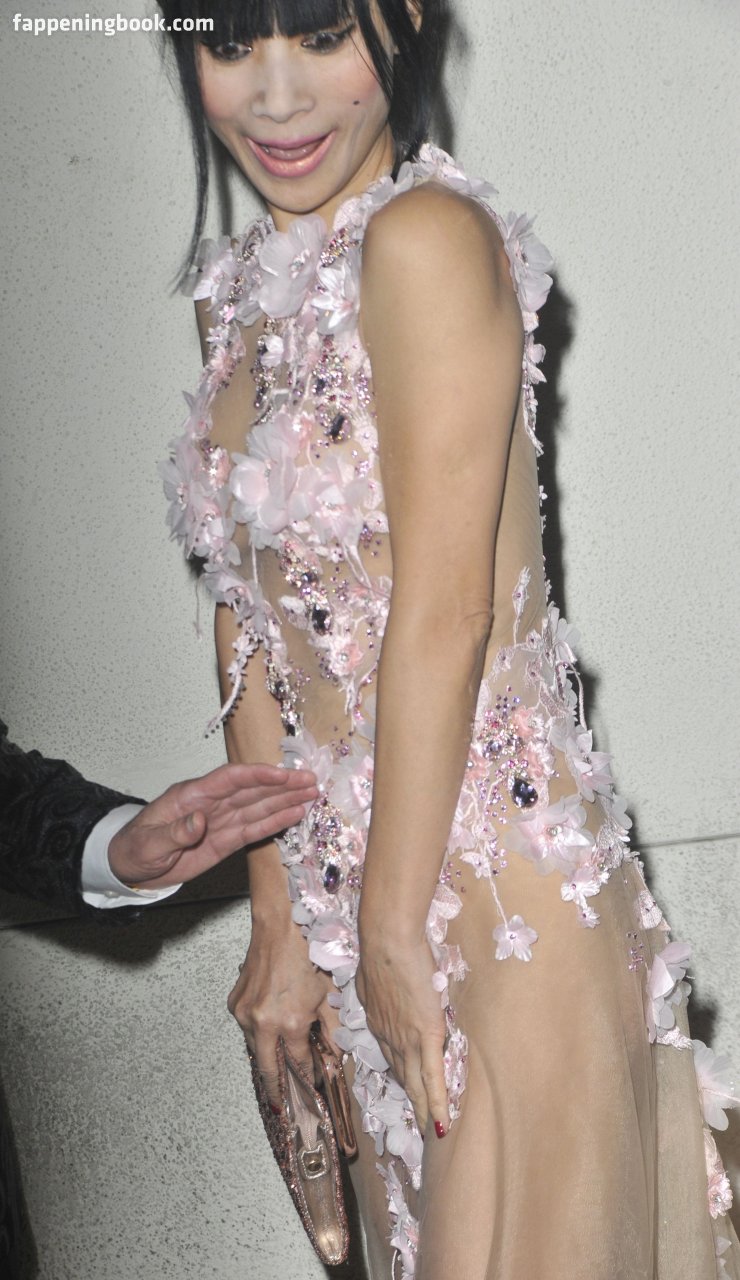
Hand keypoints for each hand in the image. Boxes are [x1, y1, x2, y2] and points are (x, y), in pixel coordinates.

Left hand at [108, 763, 316, 888]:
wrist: (130, 867)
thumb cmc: (134, 849)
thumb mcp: (149, 844)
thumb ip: (175, 834)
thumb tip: (199, 822)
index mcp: (191, 795)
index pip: (229, 779)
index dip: (257, 775)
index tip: (282, 774)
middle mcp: (211, 804)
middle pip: (252, 789)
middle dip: (282, 784)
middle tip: (311, 780)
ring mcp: (220, 821)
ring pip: (258, 806)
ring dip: (285, 800)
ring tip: (312, 793)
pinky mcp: (225, 840)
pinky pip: (254, 828)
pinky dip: (275, 821)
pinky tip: (295, 814)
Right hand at [228, 911, 335, 1105]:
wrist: (281, 926)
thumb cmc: (308, 952)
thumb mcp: (330, 994)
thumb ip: (334, 1028)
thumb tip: (337, 1053)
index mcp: (289, 1023)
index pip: (299, 1065)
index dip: (308, 1078)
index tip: (313, 1087)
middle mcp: (263, 1023)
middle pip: (268, 1069)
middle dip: (277, 1089)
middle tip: (283, 1106)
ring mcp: (245, 1014)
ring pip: (255, 1049)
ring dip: (267, 1059)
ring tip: (278, 1070)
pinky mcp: (235, 1004)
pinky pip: (247, 1029)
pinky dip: (258, 1035)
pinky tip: (270, 1034)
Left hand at [356, 925, 448, 1136]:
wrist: (388, 939)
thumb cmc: (385, 947)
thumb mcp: (374, 975)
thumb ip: (381, 989)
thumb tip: (384, 989)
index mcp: (379, 1023)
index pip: (392, 1057)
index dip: (401, 1076)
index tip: (407, 1090)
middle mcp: (390, 1038)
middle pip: (403, 1078)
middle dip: (412, 1104)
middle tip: (419, 1126)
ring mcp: (408, 1040)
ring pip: (417, 1085)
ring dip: (424, 1112)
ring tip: (431, 1134)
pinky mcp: (426, 1037)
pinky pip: (433, 1078)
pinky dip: (438, 1104)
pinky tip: (443, 1124)